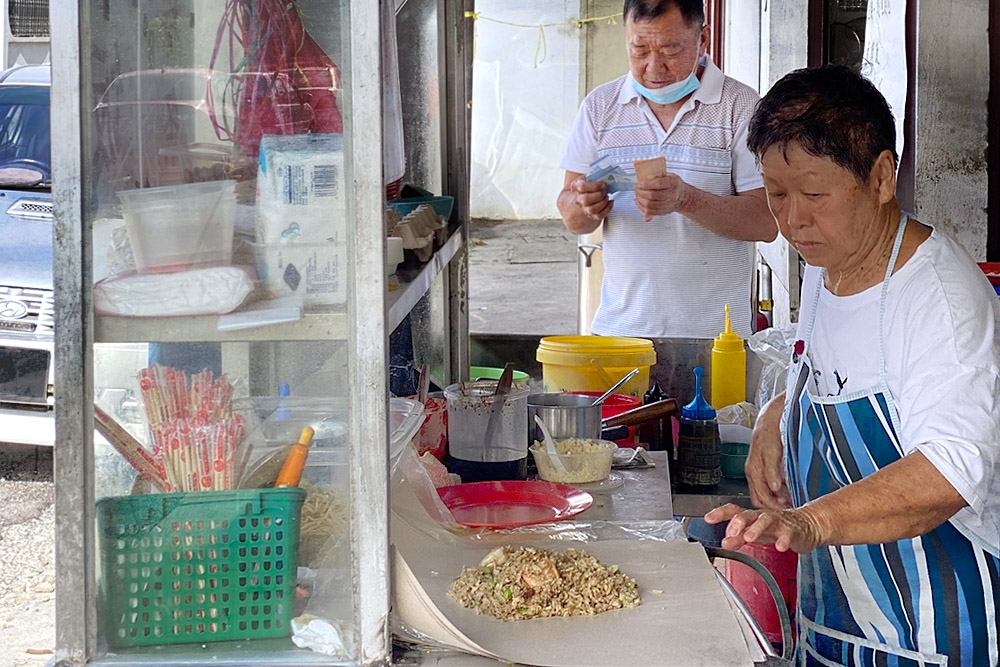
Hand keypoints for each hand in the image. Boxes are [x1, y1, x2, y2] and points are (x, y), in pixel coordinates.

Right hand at [570, 177, 612, 220]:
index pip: (582, 187)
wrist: (581, 199)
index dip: (595, 186)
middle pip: (586, 200)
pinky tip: (609, 202)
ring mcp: (584, 209)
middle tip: (604, 191)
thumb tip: (606, 176)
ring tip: (606, 197)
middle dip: (599, 195)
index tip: (603, 184)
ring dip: (603, 202)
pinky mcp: (591, 216)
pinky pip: (599, 215)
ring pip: (592, 210)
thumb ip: (594, 176)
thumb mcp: (587, 178)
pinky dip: (607, 208)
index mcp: (576, 187)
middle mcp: (578, 199)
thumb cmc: (587, 187)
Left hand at [633, 173, 687, 221]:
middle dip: (640, 192)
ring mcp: (668, 205)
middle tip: (636, 188)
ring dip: (639, 199)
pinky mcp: (664, 212)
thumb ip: (658, 176)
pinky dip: (641, 207)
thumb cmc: (674, 185)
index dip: (646, 184)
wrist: (683, 197)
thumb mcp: (669, 175)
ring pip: (649, 205)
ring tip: (637, 194)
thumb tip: (647, 178)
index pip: (658, 184)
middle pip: (652, 195)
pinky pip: (649, 212)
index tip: (640, 183)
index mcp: (673, 183)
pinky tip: (638, 202)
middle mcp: (671, 195)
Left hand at [704, 503, 822, 553]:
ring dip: (756, 528)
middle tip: (730, 532)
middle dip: (738, 522)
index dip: (720, 513)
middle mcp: (762, 516)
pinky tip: (780, 546)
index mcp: (751, 516)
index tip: (708, 518)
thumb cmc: (776, 528)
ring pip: (766, 521)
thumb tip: (723, 543)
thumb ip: (738, 538)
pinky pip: (788, 534)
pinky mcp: (792, 531)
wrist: (805, 526)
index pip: (733, 511)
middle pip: (748, 514)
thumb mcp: (754, 534)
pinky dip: (783, 540)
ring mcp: (778, 522)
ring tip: (749, 538)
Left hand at [745, 394, 791, 510]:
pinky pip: (768, 463)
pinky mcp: (766, 444)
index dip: (768, 510)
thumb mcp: (774, 463)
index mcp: (754, 472)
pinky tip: (779, 485)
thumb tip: (786, 499)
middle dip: (770, 508)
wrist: (775, 413)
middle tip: (784, 515)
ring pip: (760, 481)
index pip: (757, 499)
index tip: (780, 519)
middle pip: (757, 494)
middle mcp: (753, 466)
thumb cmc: (775, 439)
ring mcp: (758, 455)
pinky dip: (772, 476)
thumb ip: (777, 481)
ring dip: (771, 496)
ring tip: (784, 505)